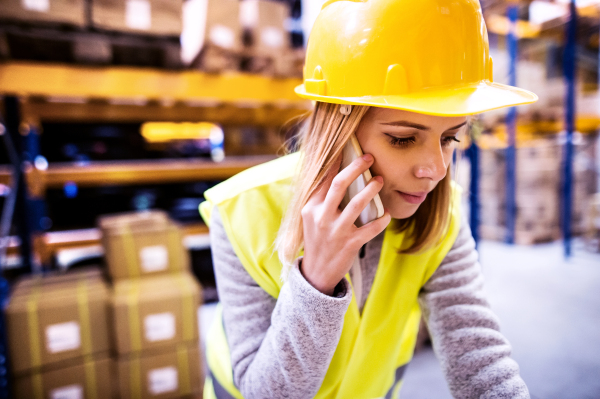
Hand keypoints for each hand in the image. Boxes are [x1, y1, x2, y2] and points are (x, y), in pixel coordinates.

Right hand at [300, 153, 390, 294]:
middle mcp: (322, 217)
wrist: (316, 273)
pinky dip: (382, 219)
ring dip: (372, 190)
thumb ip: (320, 199)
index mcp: (311, 208)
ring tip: (380, 181)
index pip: (324, 179)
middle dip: (356, 168)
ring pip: (357, 204)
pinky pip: (371, 228)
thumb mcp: (311, 218)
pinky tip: (387, 213)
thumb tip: (333, 173)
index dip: (337, 162)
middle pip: (339, 184)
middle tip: (369, 158)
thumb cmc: (317, 240)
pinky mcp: (350, 244)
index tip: (349, 149)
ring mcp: (336, 231)